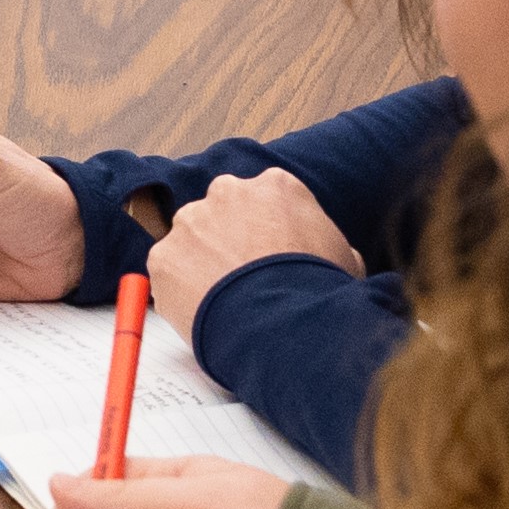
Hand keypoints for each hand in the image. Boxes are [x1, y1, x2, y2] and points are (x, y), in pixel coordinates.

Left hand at [142, 169, 353, 330]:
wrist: (283, 323)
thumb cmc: (318, 290)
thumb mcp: (344, 256)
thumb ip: (322, 239)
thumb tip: (321, 248)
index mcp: (275, 185)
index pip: (263, 199)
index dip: (265, 229)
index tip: (266, 253)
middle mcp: (228, 191)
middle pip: (221, 211)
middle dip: (228, 238)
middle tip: (240, 275)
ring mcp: (191, 221)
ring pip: (190, 238)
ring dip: (201, 262)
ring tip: (223, 299)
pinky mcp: (164, 255)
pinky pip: (169, 270)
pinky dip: (180, 289)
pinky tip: (204, 310)